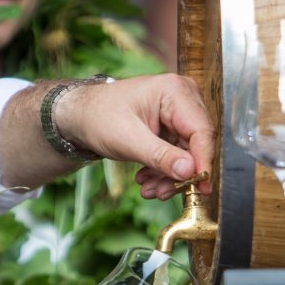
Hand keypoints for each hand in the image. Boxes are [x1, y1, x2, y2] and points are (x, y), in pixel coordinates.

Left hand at [57, 73, 215, 199]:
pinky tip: (146, 180)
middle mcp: (183, 99)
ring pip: (186, 154)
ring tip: (148, 189)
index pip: (201, 131)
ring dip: (168, 177)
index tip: (200, 187)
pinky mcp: (171, 128)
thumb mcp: (129, 140)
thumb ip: (161, 156)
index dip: (203, 161)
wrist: (81, 116)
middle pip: (196, 144)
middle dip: (180, 173)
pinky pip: (176, 155)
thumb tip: (190, 172)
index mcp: (175, 91)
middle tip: (162, 193)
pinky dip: (162, 171)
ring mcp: (178, 114)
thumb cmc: (100, 117)